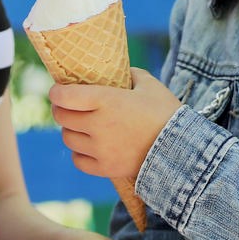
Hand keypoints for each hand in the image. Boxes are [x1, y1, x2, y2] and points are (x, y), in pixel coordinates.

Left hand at [51, 69, 181, 182]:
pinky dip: (79, 153)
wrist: (181, 149)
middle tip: (67, 107)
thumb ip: (130, 74)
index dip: (57, 92)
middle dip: (61, 109)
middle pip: (62, 117)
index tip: (58, 91)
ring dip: (71, 130)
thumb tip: (118, 71)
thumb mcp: (150, 85)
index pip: (64, 96)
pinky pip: (78, 160)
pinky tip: (89, 147)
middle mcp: (98, 125)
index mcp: (106, 100)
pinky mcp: (105, 168)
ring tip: (80, 126)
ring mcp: (100, 149)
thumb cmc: (166, 112)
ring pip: (68, 138)